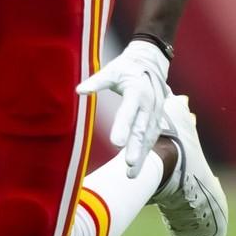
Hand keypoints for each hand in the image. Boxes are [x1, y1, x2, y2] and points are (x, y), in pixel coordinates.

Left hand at [75, 39, 170, 177]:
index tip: (116, 143)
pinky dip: (146, 153)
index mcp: (137, 92)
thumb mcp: (111, 70)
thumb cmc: (127, 67)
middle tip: (129, 163)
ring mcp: (155, 113)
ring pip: (149, 138)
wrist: (151, 62)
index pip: (129, 111)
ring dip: (142, 155)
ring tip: (131, 173)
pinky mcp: (156, 119)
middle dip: (136, 148)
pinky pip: (152, 138)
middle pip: (142, 129)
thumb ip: (96, 81)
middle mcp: (149, 105)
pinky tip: (137, 167)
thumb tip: (78, 90)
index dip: (123, 127)